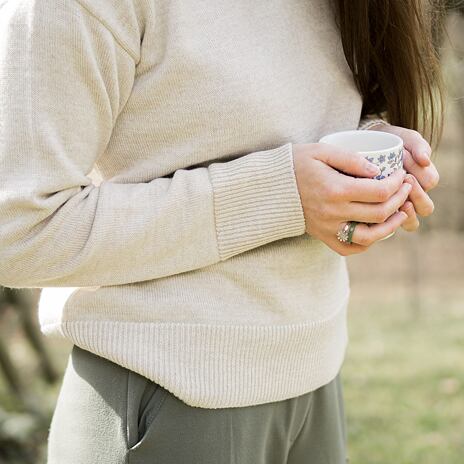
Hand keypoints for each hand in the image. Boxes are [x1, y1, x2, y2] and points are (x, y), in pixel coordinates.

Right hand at [292, 143, 409, 255]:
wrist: (271, 187)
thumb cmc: (296, 164)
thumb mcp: (322, 150)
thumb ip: (351, 158)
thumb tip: (378, 171)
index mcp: (335, 189)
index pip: (380, 192)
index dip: (398, 184)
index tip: (400, 175)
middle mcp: (333, 212)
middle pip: (380, 213)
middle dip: (399, 200)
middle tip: (404, 189)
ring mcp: (328, 228)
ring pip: (370, 237)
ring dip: (390, 226)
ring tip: (398, 213)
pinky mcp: (323, 236)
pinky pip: (350, 248)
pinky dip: (367, 243)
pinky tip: (375, 229)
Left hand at [367, 123, 438, 230]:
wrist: (365, 147)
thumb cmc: (388, 142)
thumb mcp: (404, 139)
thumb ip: (417, 145)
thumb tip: (425, 160)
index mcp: (423, 177)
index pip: (430, 181)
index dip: (420, 177)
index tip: (405, 169)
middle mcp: (414, 196)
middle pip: (426, 207)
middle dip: (416, 196)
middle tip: (401, 183)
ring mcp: (400, 208)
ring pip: (412, 222)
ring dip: (405, 213)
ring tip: (393, 201)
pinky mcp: (383, 218)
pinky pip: (391, 228)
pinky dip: (387, 223)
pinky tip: (377, 214)